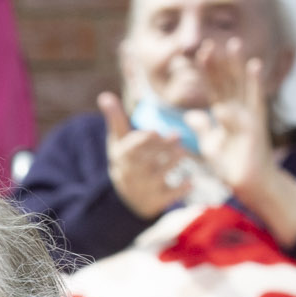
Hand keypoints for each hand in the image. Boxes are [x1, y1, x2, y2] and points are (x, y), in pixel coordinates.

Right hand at [97, 91, 189, 220]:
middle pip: (149, 158)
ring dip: (173, 162)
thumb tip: (104, 95)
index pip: (134, 147)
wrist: (127, 198)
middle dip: (164, 147)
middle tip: (177, 136)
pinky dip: (181, 189)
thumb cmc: (126, 161)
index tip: (155, 132)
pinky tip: (191, 181)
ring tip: (183, 153)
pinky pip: (170, 195)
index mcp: (123, 157)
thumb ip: (115, 119)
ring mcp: (145, 188)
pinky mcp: (156, 201)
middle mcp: (133, 173)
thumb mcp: (117, 141)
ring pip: (161, 174)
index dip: (145, 140)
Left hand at [187, 42, 295, 245]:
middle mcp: (238, 110)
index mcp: (226, 114)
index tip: (200, 53)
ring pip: (241, 86)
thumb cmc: (232, 166)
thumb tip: (191, 115)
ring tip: (234, 44)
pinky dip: (254, 83)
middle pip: (227, 82)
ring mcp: (249, 115)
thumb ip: (203, 128)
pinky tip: (254, 65)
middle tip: (210, 43)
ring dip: (237, 65)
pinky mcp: (257, 123)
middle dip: (219, 64)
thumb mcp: (211, 145)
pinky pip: (255, 100)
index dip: (208, 71)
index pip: (215, 87)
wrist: (249, 184)